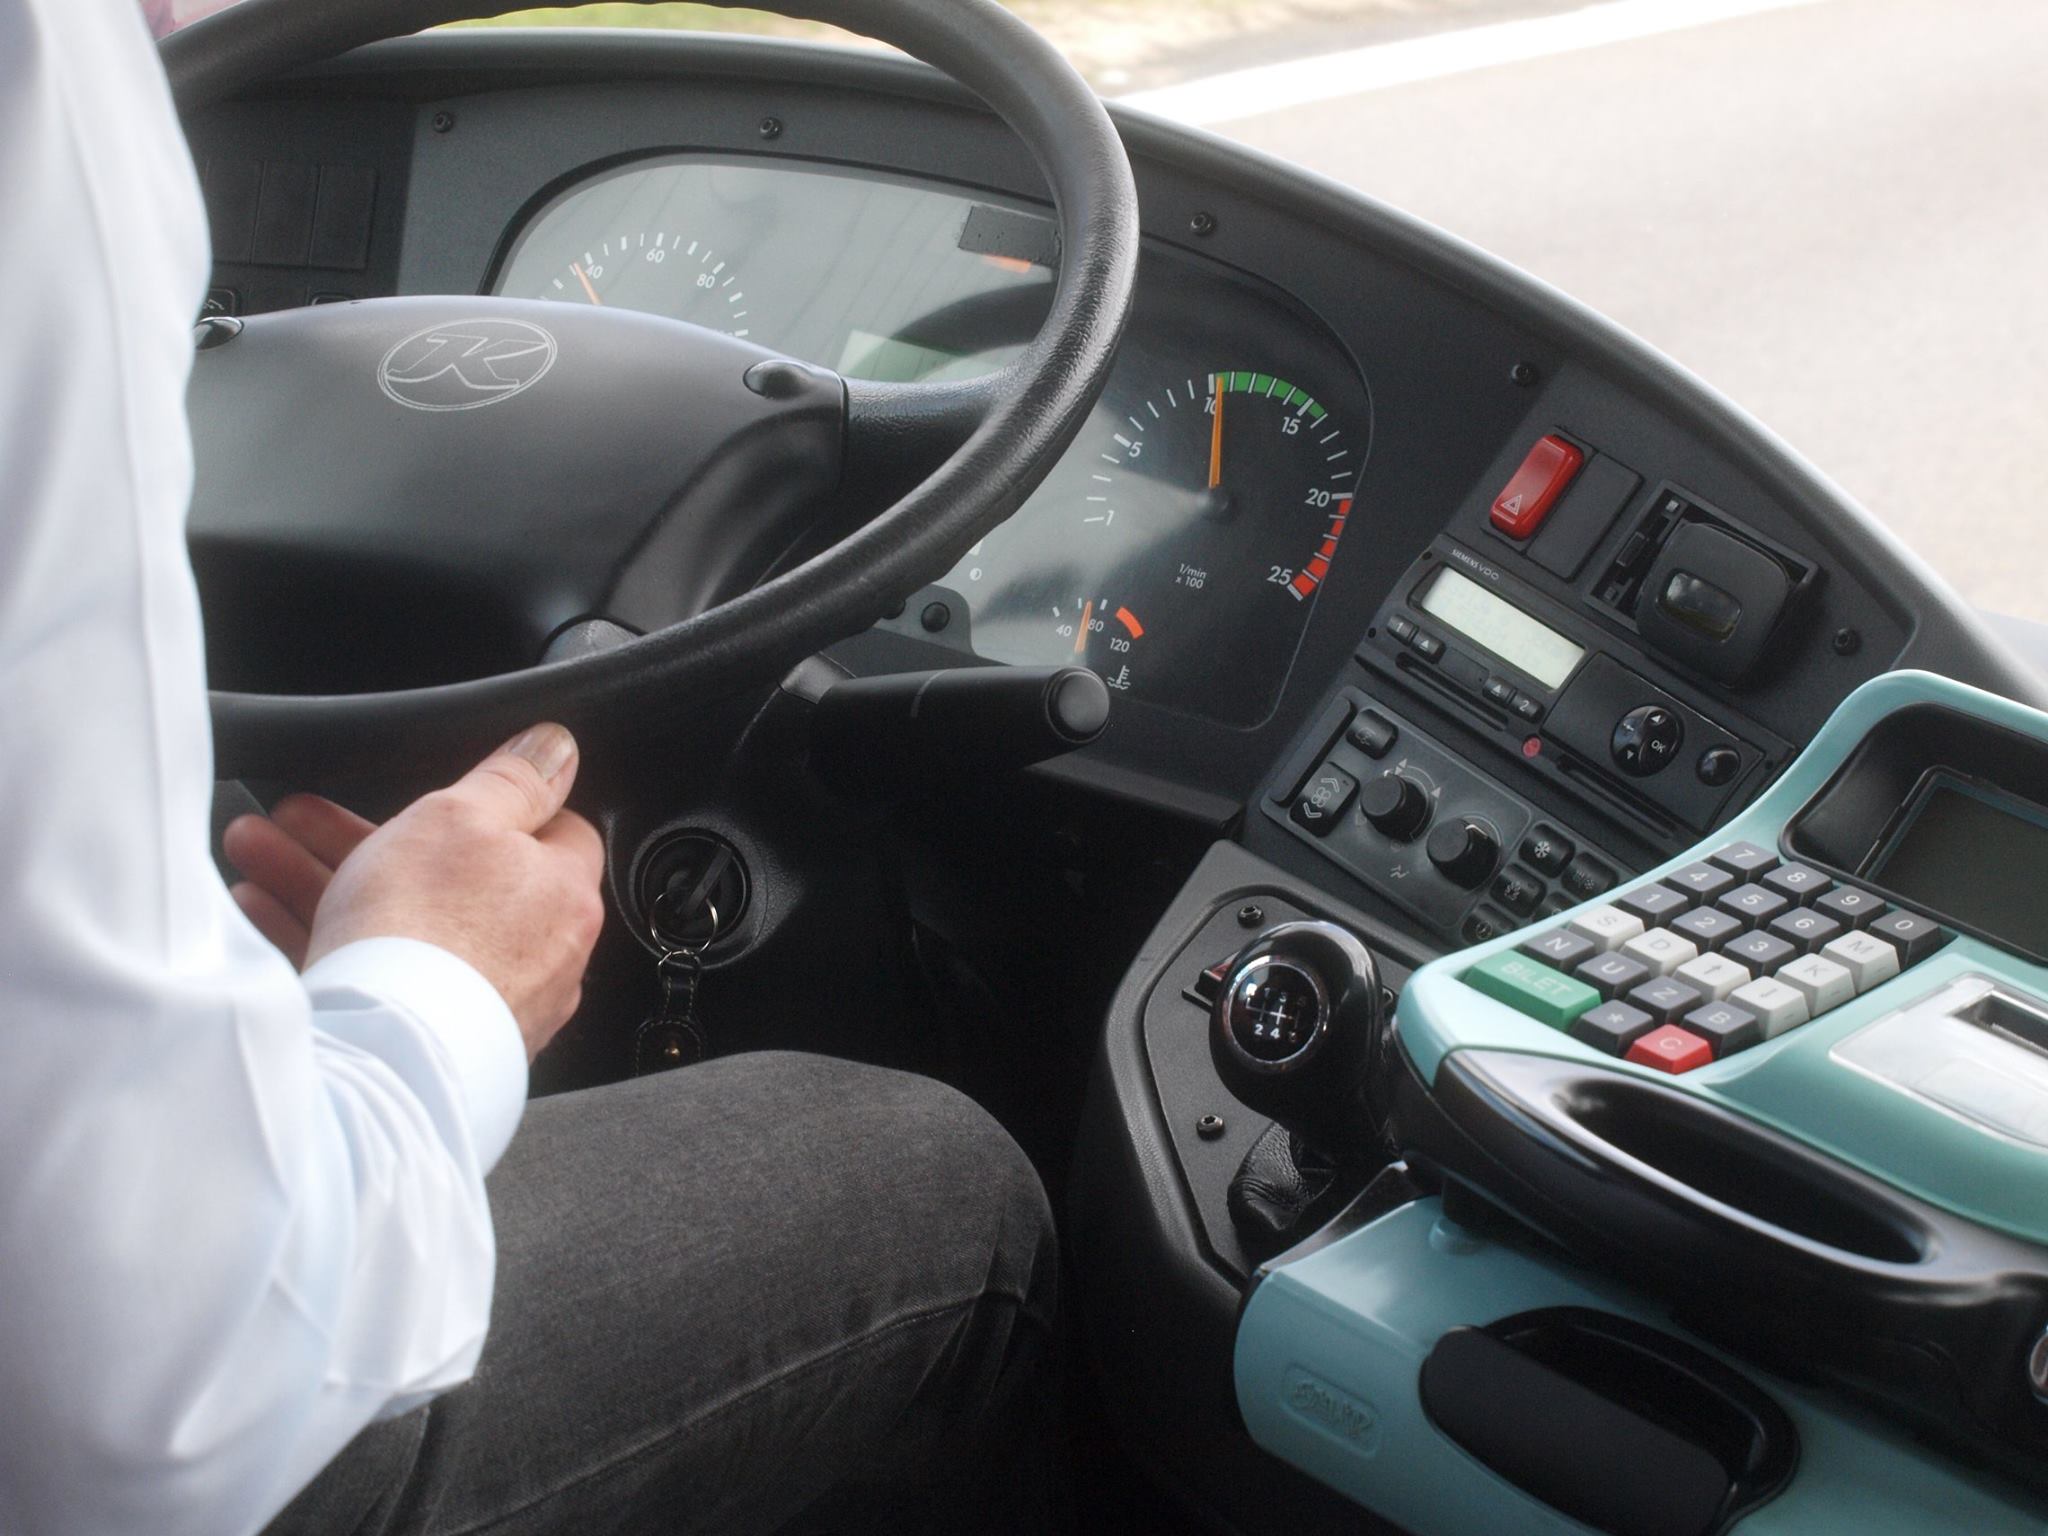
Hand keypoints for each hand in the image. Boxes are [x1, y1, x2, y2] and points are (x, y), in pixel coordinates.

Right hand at [226, 725, 605, 1059]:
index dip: (485, 804)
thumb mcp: (466, 816)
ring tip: (257, 852)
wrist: (381, 1051)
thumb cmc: (429, 930)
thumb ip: (514, 779)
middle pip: (448, 874)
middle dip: (361, 837)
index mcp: (562, 894)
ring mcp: (481, 1001)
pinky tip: (263, 916)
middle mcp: (536, 954)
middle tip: (298, 818)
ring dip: (321, 878)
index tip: (430, 795)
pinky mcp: (428, 1036)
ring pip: (397, 920)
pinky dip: (321, 938)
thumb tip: (557, 748)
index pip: (547, 830)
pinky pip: (373, 972)